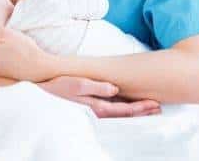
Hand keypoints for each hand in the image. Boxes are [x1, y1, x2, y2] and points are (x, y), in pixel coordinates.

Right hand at [38, 76, 160, 117]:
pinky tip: (125, 106)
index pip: (125, 110)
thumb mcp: (76, 84)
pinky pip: (110, 111)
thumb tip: (115, 89)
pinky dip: (122, 110)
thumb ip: (96, 87)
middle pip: (125, 115)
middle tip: (159, 108)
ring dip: (134, 112)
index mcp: (97, 107)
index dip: (141, 108)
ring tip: (148, 109)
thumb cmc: (57, 87)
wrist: (39, 93)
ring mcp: (92, 112)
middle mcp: (97, 113)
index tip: (155, 105)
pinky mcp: (88, 109)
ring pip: (119, 115)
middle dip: (142, 112)